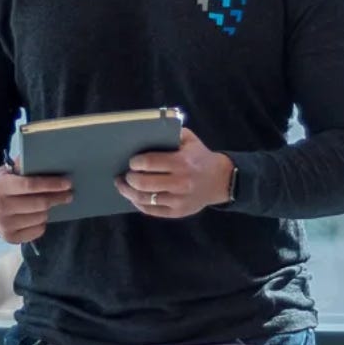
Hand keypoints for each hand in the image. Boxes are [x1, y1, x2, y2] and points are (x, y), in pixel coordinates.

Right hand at [0, 165, 72, 244]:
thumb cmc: (2, 186)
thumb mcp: (7, 172)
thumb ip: (23, 165)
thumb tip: (45, 158)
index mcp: (0, 187)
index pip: (30, 185)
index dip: (51, 184)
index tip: (67, 183)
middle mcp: (0, 207)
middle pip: (39, 203)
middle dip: (57, 198)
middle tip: (68, 194)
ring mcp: (5, 225)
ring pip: (41, 217)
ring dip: (48, 210)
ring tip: (49, 204)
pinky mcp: (10, 238)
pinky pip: (38, 231)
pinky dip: (42, 223)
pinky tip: (38, 216)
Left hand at [117, 128, 233, 219]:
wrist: (220, 180)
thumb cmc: (200, 157)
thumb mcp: (189, 140)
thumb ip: (170, 133)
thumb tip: (145, 132)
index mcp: (181, 162)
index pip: (149, 163)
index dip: (135, 163)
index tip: (131, 162)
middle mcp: (180, 183)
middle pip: (143, 183)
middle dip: (129, 179)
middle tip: (124, 175)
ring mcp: (178, 200)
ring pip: (144, 199)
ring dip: (129, 192)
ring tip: (122, 186)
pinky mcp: (177, 212)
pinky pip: (152, 211)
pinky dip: (139, 204)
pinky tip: (133, 197)